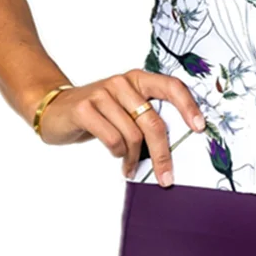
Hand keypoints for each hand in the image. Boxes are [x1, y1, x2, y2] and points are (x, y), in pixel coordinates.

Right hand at [35, 69, 206, 185]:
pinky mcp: (85, 108)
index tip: (199, 127)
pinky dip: (117, 154)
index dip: (188, 106)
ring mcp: (103, 93)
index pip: (171, 86)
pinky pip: (112, 139)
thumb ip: (147, 116)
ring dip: (134, 158)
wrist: (56, 108)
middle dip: (162, 153)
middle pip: (153, 120)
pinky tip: (117, 157)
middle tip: (166, 176)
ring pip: (132, 135)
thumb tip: (175, 145)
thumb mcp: (125, 108)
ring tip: (130, 166)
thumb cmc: (99, 112)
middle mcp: (123, 82)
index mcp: (139, 79)